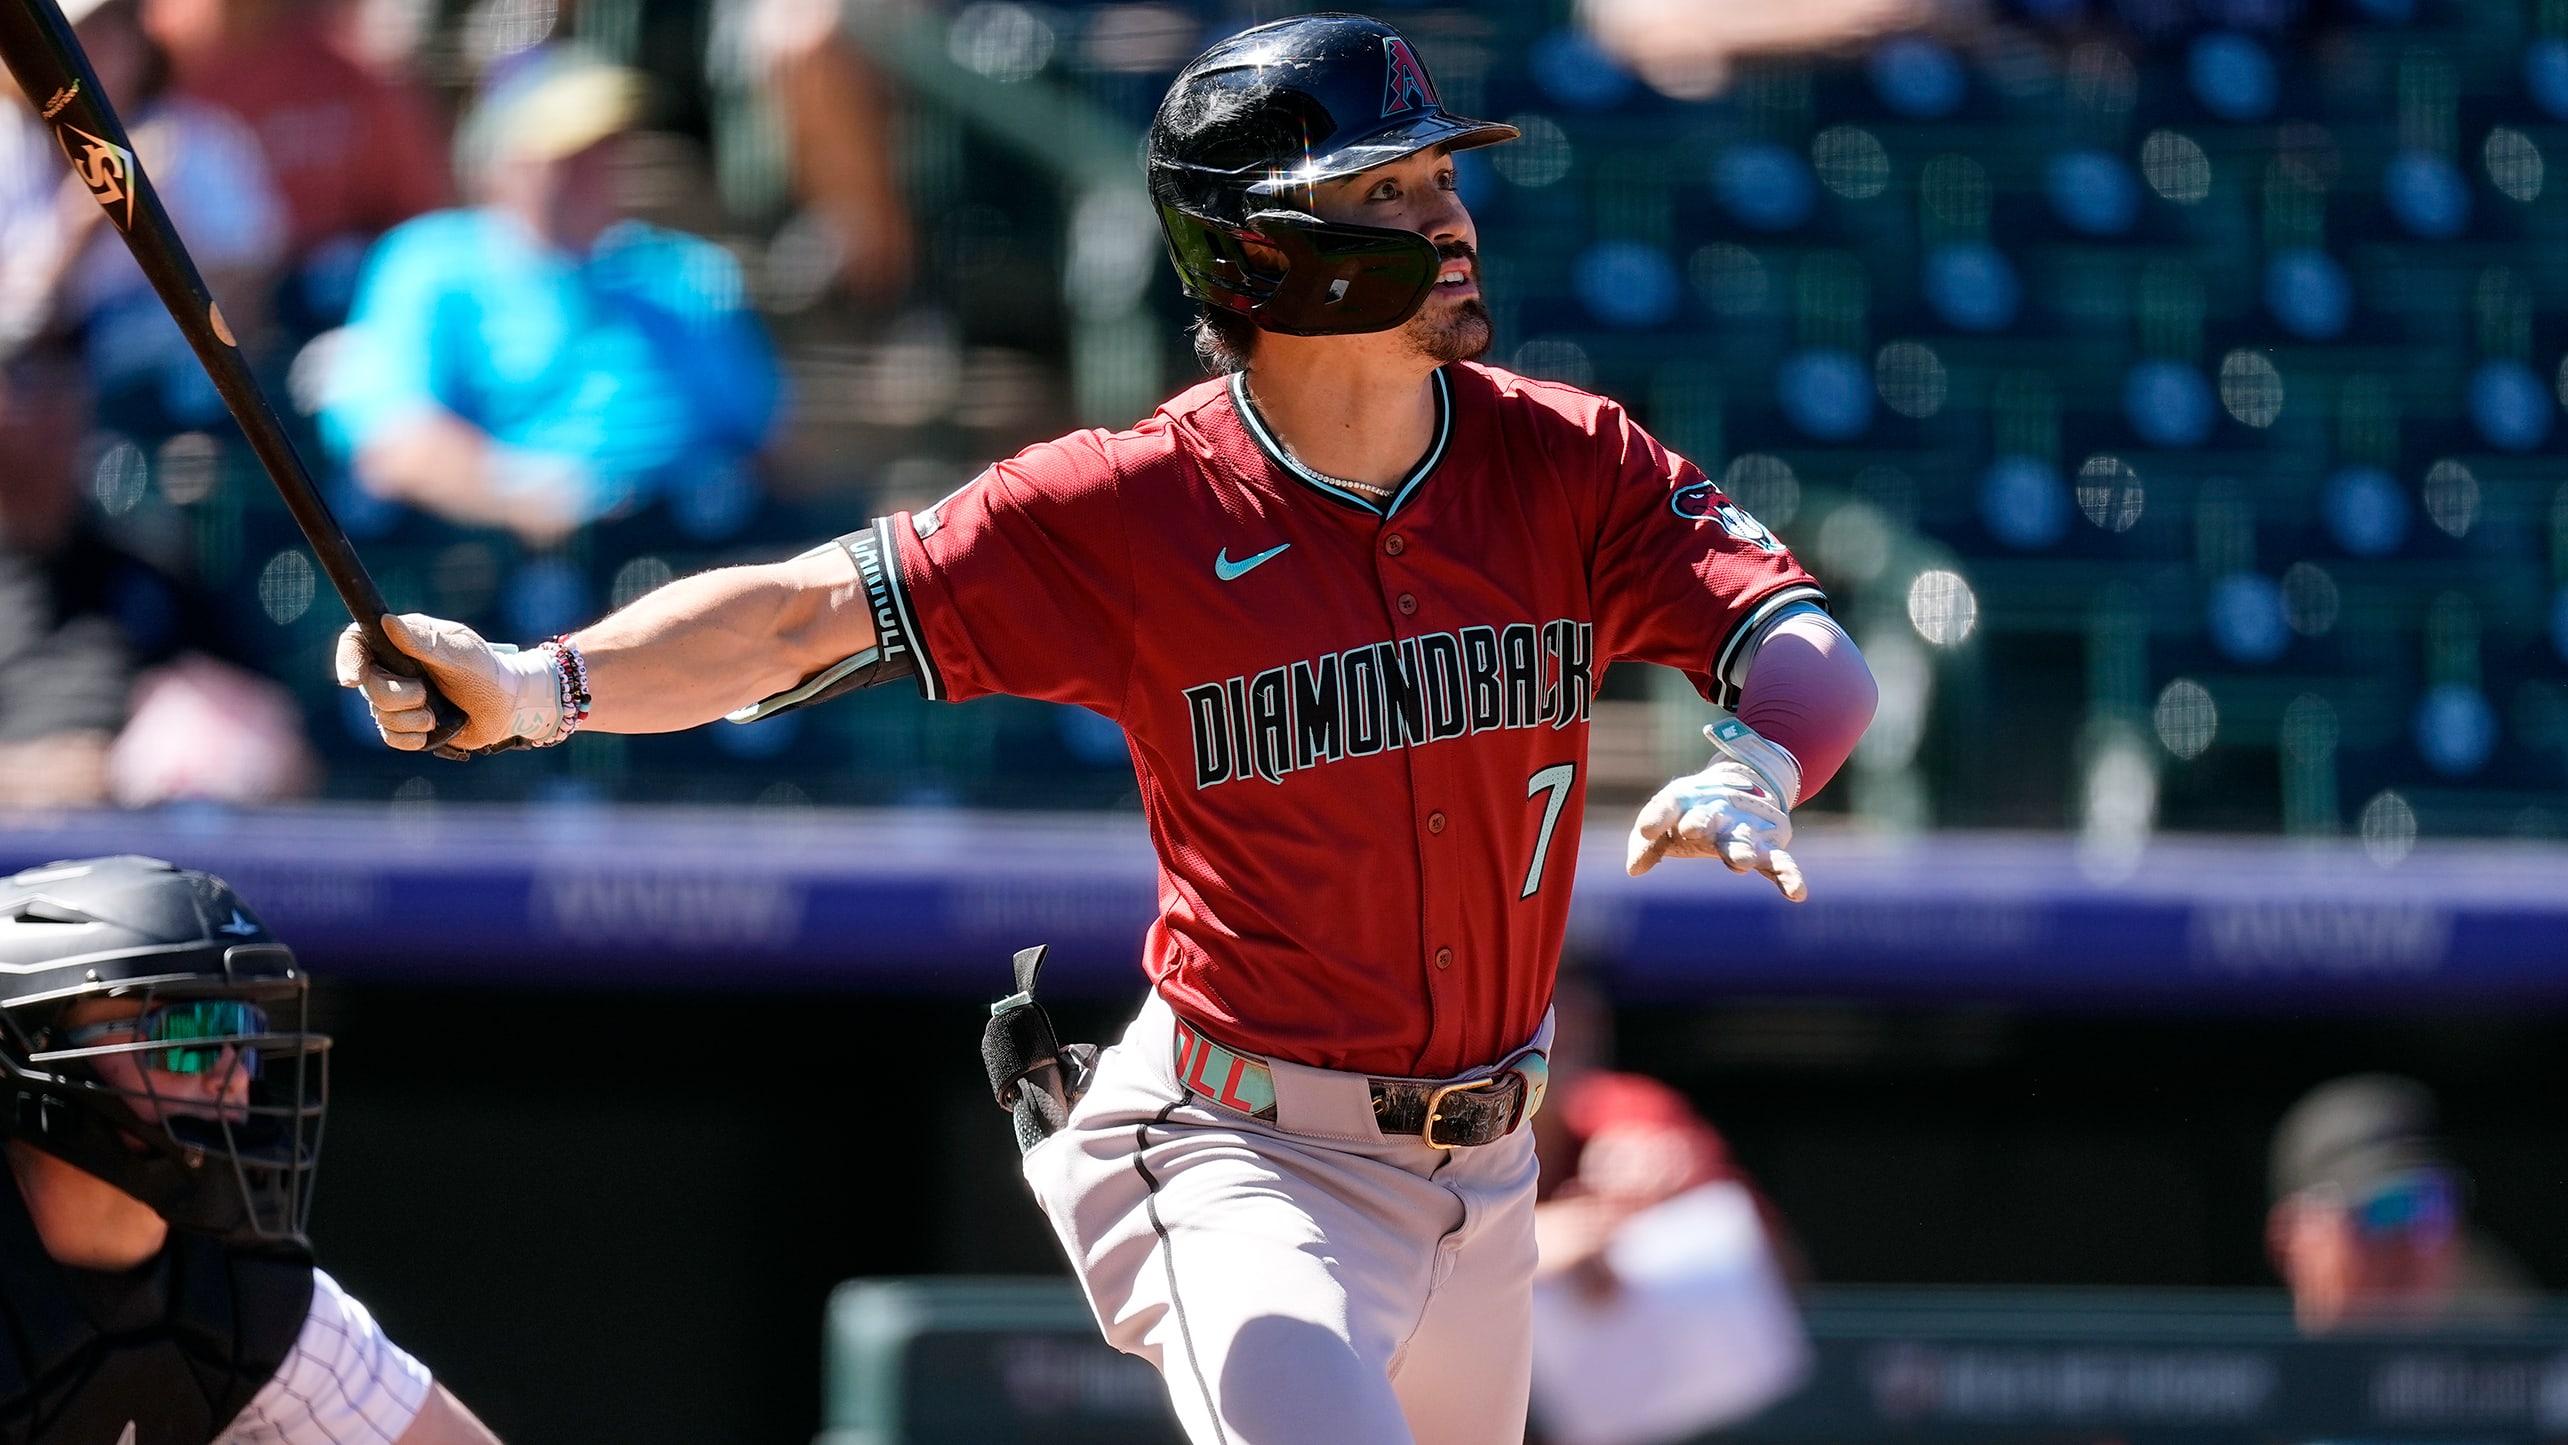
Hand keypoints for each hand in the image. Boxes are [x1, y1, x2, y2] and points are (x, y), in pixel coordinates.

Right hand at [334, 614, 560, 754]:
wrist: (507, 706)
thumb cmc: (487, 670)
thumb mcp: (462, 653)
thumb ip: (427, 641)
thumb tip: (388, 622)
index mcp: (402, 641)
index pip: (356, 642)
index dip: (347, 659)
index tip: (352, 679)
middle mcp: (393, 668)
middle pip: (367, 686)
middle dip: (398, 697)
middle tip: (425, 694)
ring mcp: (397, 697)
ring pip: (380, 715)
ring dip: (412, 720)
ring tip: (438, 712)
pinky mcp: (405, 724)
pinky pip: (391, 737)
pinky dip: (413, 738)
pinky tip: (432, 730)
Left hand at [1624, 721, 1807, 900]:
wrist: (1743, 783)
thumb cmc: (1690, 812)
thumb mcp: (1664, 822)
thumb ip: (1646, 844)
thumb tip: (1633, 870)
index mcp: (1686, 803)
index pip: (1668, 805)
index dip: (1657, 816)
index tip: (1646, 830)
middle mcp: (1716, 814)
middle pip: (1708, 819)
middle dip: (1702, 823)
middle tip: (1695, 828)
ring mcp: (1743, 829)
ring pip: (1743, 840)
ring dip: (1742, 849)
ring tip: (1743, 861)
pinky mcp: (1767, 847)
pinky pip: (1779, 863)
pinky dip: (1789, 876)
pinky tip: (1797, 893)